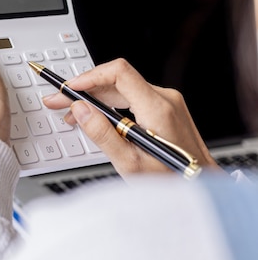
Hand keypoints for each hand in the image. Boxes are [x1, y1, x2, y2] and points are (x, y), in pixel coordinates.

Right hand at [42, 59, 221, 176]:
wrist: (202, 186)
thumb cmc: (171, 181)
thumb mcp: (130, 163)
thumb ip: (103, 134)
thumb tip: (80, 110)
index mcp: (157, 107)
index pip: (119, 73)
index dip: (89, 77)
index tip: (69, 88)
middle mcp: (165, 98)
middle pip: (116, 80)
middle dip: (84, 90)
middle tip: (57, 101)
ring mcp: (166, 102)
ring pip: (121, 89)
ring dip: (94, 98)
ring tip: (71, 114)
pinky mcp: (164, 108)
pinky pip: (131, 97)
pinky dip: (109, 104)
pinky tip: (95, 117)